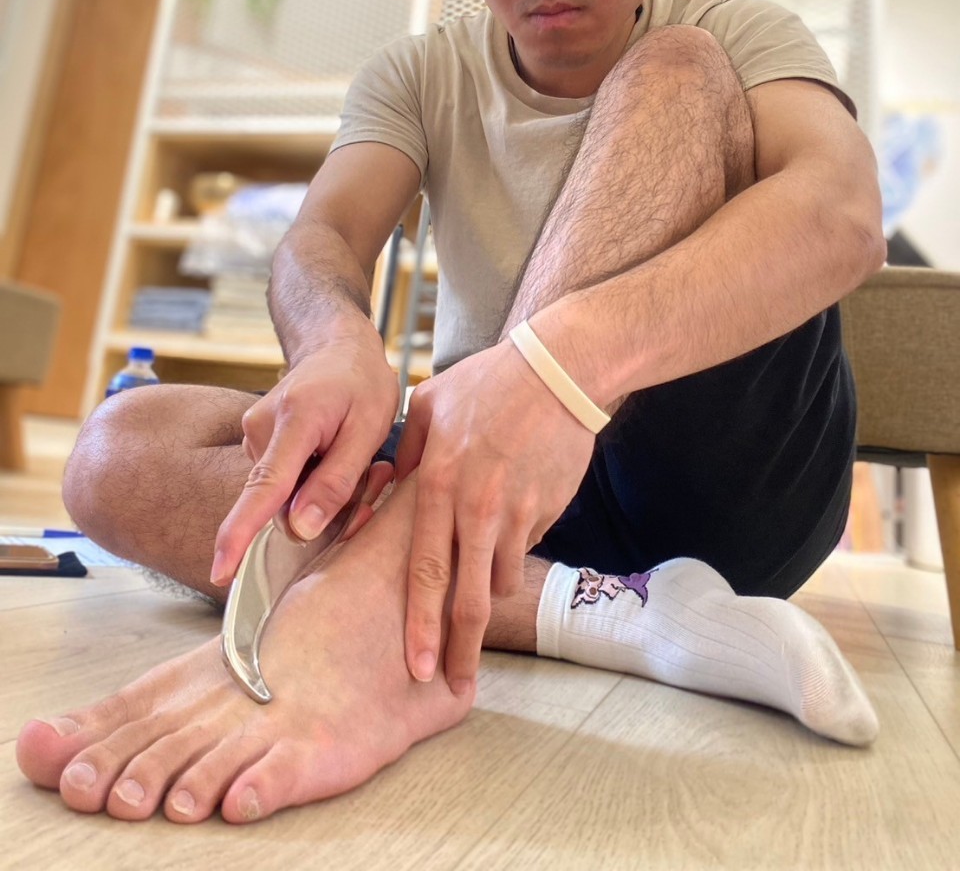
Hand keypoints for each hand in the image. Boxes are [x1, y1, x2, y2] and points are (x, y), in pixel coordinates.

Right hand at [212, 332, 399, 584]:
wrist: (339, 347)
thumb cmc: (361, 384)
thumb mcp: (368, 429)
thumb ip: (335, 481)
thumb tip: (299, 529)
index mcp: (294, 421)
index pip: (263, 488)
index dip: (241, 533)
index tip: (220, 569)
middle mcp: (261, 429)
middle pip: (281, 502)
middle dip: (322, 509)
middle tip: (370, 481)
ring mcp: (254, 434)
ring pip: (284, 495)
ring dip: (319, 492)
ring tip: (353, 460)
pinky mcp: (256, 441)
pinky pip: (282, 481)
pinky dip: (309, 480)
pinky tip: (333, 456)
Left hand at [394, 339, 596, 694]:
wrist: (557, 371)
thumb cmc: (487, 382)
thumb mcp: (429, 405)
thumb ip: (407, 453)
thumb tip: (393, 486)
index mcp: (440, 483)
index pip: (425, 571)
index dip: (420, 624)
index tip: (415, 663)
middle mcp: (477, 506)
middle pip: (468, 596)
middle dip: (458, 648)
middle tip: (451, 683)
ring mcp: (518, 511)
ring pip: (502, 577)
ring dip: (490, 588)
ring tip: (484, 578)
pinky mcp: (547, 509)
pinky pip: (526, 545)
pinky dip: (514, 548)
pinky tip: (511, 521)